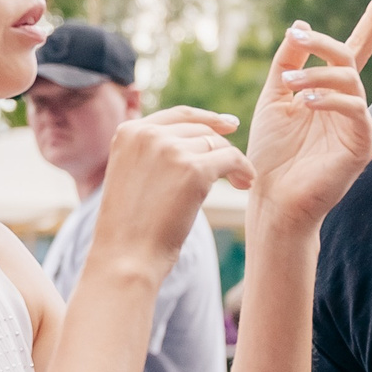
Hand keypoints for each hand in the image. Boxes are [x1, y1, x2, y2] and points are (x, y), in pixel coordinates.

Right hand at [90, 106, 260, 278]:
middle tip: (237, 170)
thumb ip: (153, 153)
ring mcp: (171, 149)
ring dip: (234, 162)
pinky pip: (232, 159)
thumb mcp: (131, 175)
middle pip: (201, 130)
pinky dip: (244, 170)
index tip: (229, 126)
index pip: (178, 115)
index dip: (208, 118)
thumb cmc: (130, 227)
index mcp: (129, 132)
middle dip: (222, 147)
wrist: (126, 256)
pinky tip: (245, 184)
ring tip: (241, 182)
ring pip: (218, 145)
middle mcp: (148, 134)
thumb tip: (195, 140)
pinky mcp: (193, 169)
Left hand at [244, 0, 371, 233]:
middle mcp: (349, 104)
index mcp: (330, 92)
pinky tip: (306, 101)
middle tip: (296, 40)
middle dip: (323, 43)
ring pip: (350, 79)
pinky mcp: (363, 145)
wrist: (273, 198)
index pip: (356, 49)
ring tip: (289, 83)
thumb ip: (286, 63)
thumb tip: (299, 25)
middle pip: (349, 57)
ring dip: (317, 72)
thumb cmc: (272, 154)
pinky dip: (330, 98)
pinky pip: (355, 109)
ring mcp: (358, 124)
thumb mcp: (273, 99)